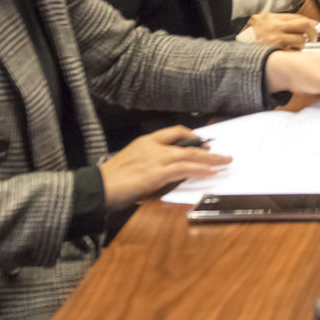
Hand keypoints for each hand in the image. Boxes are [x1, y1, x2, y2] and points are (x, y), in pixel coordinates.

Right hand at [99, 126, 230, 209]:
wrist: (95, 188)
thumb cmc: (109, 180)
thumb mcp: (131, 163)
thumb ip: (149, 162)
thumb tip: (166, 170)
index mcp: (145, 141)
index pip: (174, 132)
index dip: (192, 135)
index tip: (203, 141)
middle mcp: (153, 146)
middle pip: (187, 144)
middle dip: (208, 149)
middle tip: (222, 153)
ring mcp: (156, 159)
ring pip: (190, 156)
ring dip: (210, 160)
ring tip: (224, 163)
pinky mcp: (158, 173)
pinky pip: (185, 169)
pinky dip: (200, 170)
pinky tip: (210, 172)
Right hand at [241, 12, 314, 49]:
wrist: (239, 50)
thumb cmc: (254, 36)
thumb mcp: (266, 22)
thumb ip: (285, 21)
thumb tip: (312, 23)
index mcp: (273, 18)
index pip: (300, 18)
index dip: (312, 23)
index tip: (317, 26)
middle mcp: (275, 27)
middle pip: (304, 26)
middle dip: (313, 32)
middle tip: (314, 37)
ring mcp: (275, 40)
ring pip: (301, 41)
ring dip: (302, 45)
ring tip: (294, 46)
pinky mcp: (276, 52)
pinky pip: (293, 52)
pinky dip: (294, 53)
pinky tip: (287, 52)